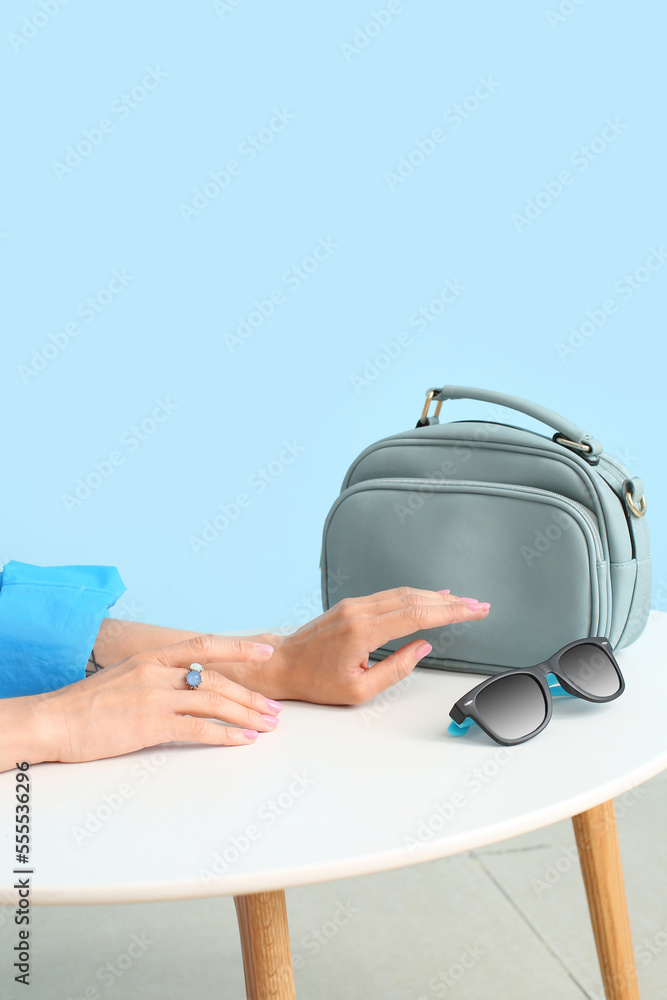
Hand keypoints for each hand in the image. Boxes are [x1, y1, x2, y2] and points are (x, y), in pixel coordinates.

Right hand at [1, 635, 282, 769]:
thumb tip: (186, 685)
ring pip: (214, 702)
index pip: (205, 644)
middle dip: (251, 695)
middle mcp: (157, 672)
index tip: (266, 649)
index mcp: (152, 656)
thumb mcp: (124, 677)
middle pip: (217, 679)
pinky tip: (243, 741)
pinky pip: (199, 728)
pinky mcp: (150, 724)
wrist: (52, 721)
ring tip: (268, 725)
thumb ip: (156, 677)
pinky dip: (226, 735)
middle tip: (275, 709)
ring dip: (246, 715)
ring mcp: (154, 696)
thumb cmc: (85, 705)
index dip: (239, 647)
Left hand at [255, 587, 489, 703]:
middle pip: (414, 599)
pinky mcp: (352, 605)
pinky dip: (415, 596)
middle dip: (451, 602)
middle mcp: (360, 611)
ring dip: (435, 597)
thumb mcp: (360, 689)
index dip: (451, 612)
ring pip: (403, 593)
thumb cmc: (316, 681)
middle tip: (478, 605)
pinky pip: (390, 595)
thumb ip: (396, 669)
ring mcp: (355, 605)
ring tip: (462, 602)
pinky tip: (430, 597)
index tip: (474, 610)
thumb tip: (422, 648)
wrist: (283, 664)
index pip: (417, 615)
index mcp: (363, 631)